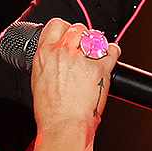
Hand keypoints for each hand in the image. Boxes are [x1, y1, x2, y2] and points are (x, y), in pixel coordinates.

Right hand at [29, 18, 118, 136]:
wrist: (64, 125)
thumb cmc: (51, 111)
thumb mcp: (39, 80)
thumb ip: (49, 62)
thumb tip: (57, 58)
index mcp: (45, 54)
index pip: (57, 25)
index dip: (66, 29)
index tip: (70, 36)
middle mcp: (64, 52)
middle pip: (78, 28)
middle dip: (83, 35)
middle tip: (84, 48)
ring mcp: (83, 59)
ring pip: (95, 36)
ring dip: (97, 43)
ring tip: (97, 53)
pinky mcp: (101, 68)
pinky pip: (112, 50)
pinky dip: (113, 52)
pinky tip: (110, 56)